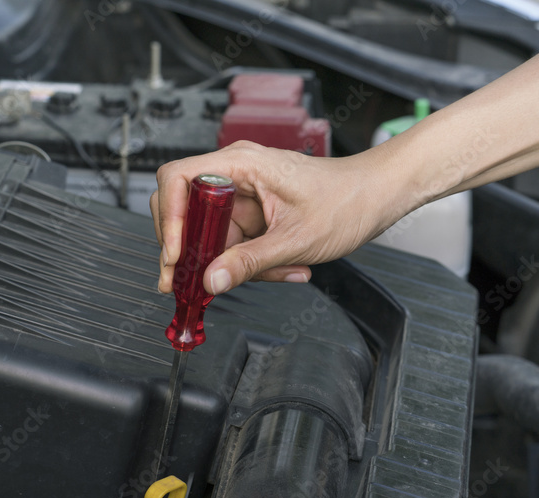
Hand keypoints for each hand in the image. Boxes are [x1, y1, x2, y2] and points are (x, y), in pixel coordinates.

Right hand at [151, 141, 409, 293]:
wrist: (378, 195)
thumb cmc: (348, 199)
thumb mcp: (296, 239)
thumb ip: (249, 263)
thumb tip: (210, 281)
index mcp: (240, 164)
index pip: (177, 179)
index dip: (169, 217)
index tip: (175, 253)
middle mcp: (233, 175)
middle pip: (182, 210)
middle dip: (186, 251)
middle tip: (188, 283)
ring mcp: (239, 196)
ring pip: (207, 235)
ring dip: (227, 264)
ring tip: (271, 273)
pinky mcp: (249, 216)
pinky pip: (231, 244)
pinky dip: (248, 264)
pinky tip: (282, 269)